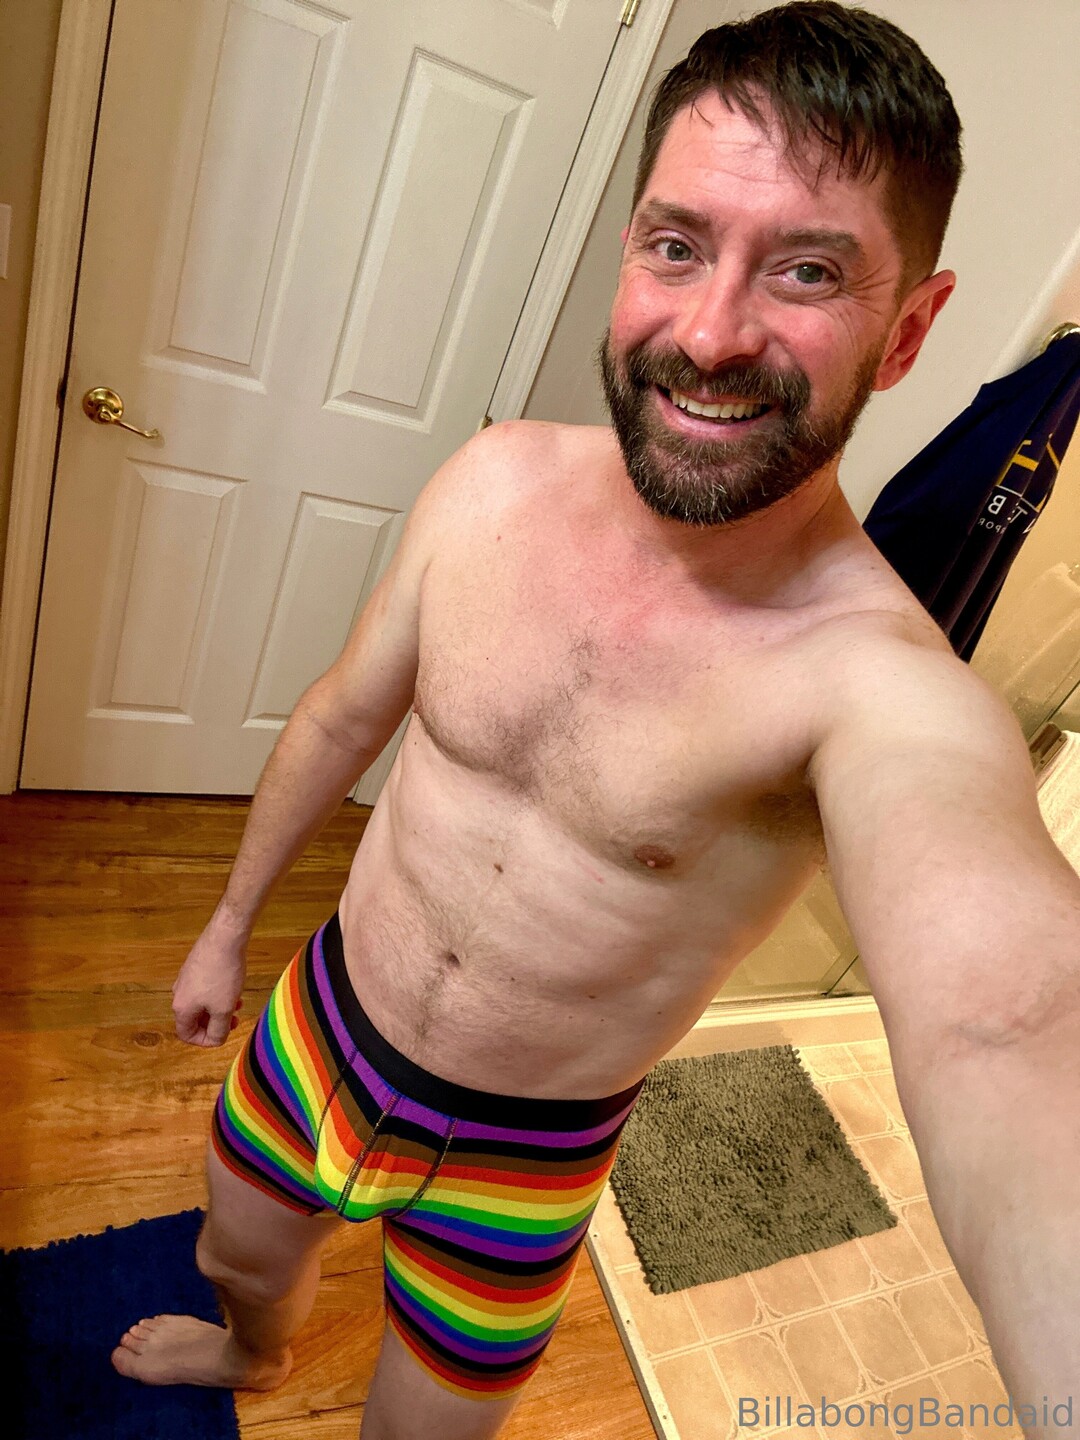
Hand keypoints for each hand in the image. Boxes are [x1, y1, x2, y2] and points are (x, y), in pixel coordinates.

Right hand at [171, 920, 247, 1046]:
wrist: (225, 938)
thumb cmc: (223, 974)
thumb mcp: (224, 1009)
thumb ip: (218, 1030)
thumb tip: (214, 1040)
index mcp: (181, 1007)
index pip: (186, 1034)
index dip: (204, 1041)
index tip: (223, 1035)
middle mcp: (179, 993)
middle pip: (195, 1019)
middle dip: (216, 1023)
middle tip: (235, 1020)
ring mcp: (186, 978)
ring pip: (202, 1003)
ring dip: (219, 1008)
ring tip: (238, 1003)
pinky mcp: (195, 966)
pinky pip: (204, 988)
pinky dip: (218, 994)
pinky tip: (234, 987)